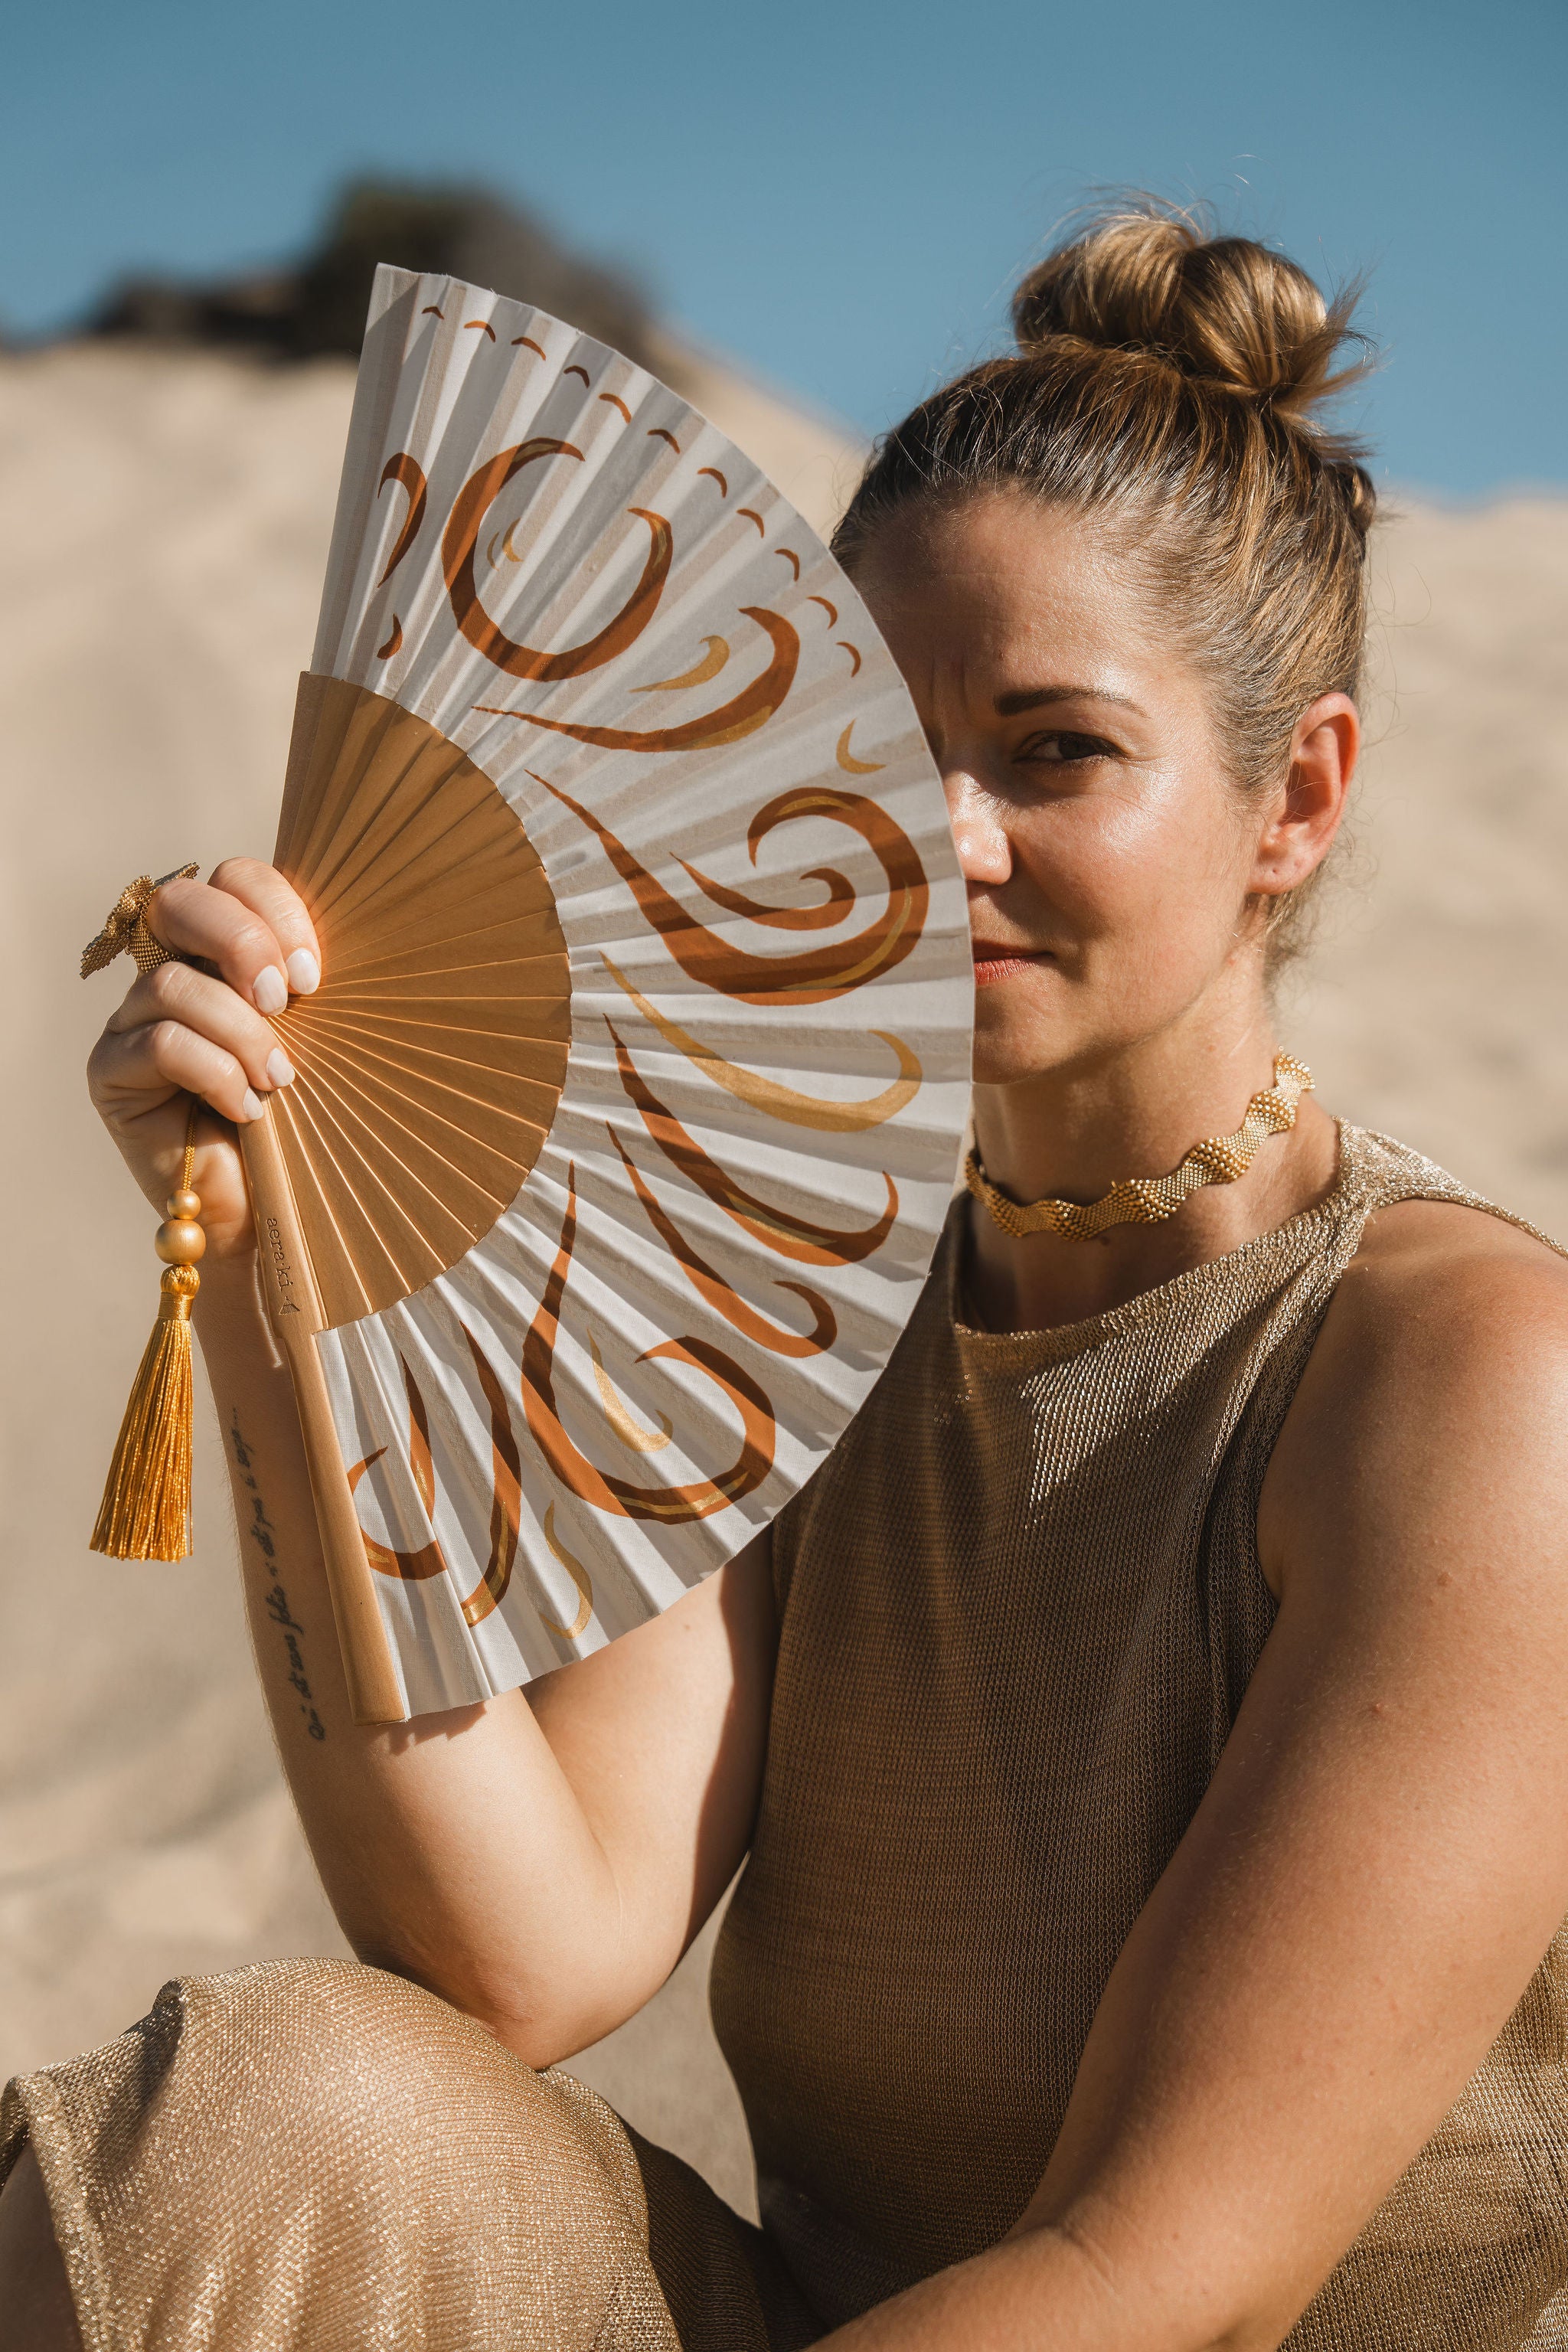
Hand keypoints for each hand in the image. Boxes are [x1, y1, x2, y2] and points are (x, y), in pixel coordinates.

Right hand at [86, 860, 321, 1263]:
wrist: (274, 1213)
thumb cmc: (307, 1123)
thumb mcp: (323, 1040)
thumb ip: (313, 987)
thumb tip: (331, 954)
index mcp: (223, 951)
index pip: (231, 879)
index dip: (273, 907)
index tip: (316, 974)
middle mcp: (171, 972)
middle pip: (178, 901)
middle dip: (240, 940)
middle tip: (285, 998)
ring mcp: (132, 1021)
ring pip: (173, 986)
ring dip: (240, 1031)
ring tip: (281, 1079)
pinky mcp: (112, 1073)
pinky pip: (159, 1044)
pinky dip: (215, 1073)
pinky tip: (248, 1110)